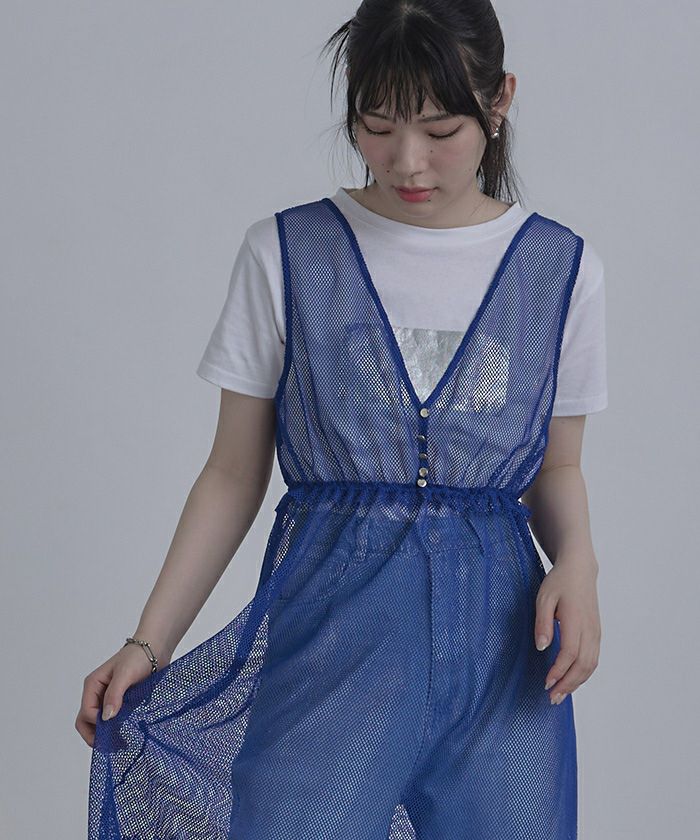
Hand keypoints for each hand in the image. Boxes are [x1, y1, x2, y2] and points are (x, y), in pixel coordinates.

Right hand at [75, 644, 167, 746]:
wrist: (156, 649)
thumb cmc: (138, 656)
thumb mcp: (125, 674)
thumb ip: (114, 695)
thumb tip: (106, 717)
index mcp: (93, 685)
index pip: (87, 713)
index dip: (98, 725)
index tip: (114, 732)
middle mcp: (97, 693)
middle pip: (86, 722)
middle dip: (96, 736)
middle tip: (113, 746)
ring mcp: (108, 698)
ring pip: (99, 723)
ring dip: (106, 734)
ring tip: (122, 743)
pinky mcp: (121, 702)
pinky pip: (113, 720)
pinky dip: (116, 729)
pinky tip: (127, 734)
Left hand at [534, 556, 600, 704]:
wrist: (580, 570)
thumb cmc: (559, 582)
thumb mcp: (544, 598)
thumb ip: (543, 623)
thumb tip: (542, 648)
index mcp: (576, 620)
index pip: (570, 653)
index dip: (559, 671)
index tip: (546, 682)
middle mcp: (590, 629)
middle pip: (583, 665)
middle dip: (568, 684)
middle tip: (552, 698)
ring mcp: (596, 632)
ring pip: (591, 665)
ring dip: (576, 682)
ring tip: (560, 694)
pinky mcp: (597, 633)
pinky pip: (593, 659)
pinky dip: (583, 673)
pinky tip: (571, 679)